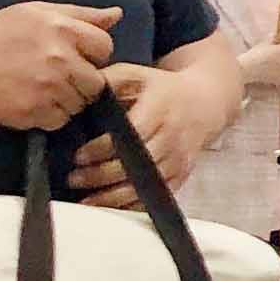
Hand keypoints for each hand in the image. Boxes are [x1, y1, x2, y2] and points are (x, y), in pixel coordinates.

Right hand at [0, 1, 115, 131]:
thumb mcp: (37, 12)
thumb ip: (81, 15)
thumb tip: (117, 15)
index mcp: (63, 28)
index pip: (105, 46)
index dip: (92, 54)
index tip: (74, 55)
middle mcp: (60, 57)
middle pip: (97, 81)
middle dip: (83, 81)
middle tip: (57, 76)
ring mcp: (50, 87)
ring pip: (81, 103)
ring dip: (67, 99)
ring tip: (40, 87)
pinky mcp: (37, 111)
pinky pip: (61, 120)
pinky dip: (51, 115)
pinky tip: (32, 101)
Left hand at [72, 61, 217, 207]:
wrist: (204, 102)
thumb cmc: (163, 89)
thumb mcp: (136, 74)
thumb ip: (107, 80)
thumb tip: (76, 91)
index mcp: (160, 110)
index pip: (130, 135)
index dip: (102, 149)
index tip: (78, 156)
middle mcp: (172, 137)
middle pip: (137, 165)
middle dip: (102, 176)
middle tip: (74, 178)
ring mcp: (179, 159)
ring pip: (146, 185)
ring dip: (114, 196)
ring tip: (87, 199)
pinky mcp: (182, 174)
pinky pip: (157, 195)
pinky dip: (134, 205)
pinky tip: (112, 206)